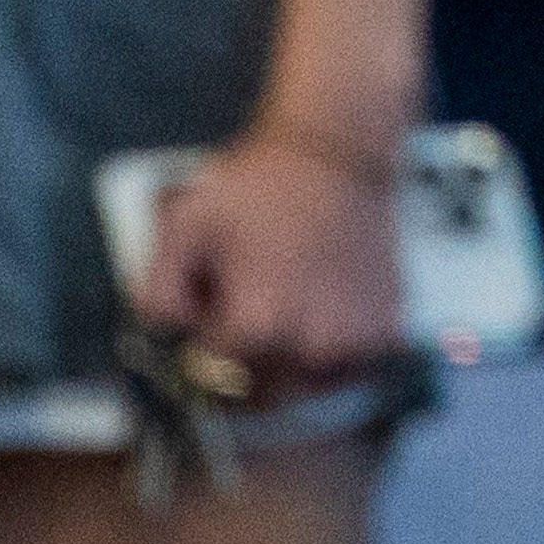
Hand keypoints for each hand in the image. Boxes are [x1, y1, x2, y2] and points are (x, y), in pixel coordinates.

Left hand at [136, 125, 404, 390]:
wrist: (335, 155)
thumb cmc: (262, 187)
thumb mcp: (184, 227)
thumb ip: (157, 293)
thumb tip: (168, 340)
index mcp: (257, 324)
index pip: (214, 376)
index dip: (206, 348)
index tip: (211, 321)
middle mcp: (310, 343)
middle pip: (262, 388)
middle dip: (247, 361)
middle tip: (251, 310)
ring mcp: (354, 340)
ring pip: (306, 384)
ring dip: (291, 361)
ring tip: (288, 306)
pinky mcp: (385, 329)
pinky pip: (348, 368)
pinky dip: (333, 350)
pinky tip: (323, 306)